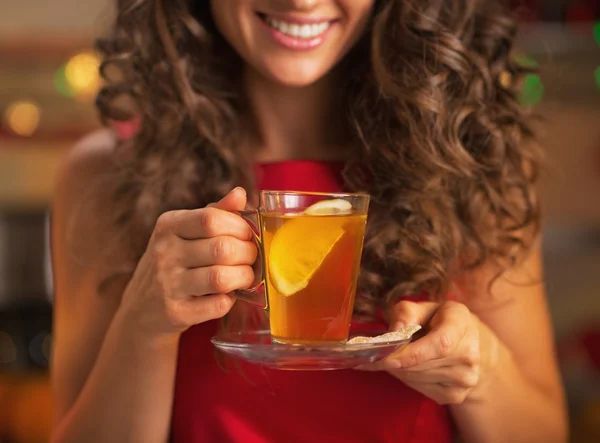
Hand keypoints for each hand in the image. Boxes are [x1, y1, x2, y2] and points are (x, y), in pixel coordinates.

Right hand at [118, 187, 256, 337]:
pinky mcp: (176, 312)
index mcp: (168, 225)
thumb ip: (216, 212)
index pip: (211, 219)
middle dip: (249, 253)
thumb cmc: (174, 262)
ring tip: (246, 276)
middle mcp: (164, 253)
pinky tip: (227, 294)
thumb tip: (240, 193)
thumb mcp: (186, 231)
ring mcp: (167, 284)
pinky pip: (218, 305)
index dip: (240, 227)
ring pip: (221, 278)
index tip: (248, 235)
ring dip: (244, 277)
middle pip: (222, 249)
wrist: (141, 308)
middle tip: (252, 258)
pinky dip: (230, 300)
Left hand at [356, 301, 498, 404]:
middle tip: (373, 357)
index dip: (411, 354)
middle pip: (423, 365)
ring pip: (418, 379)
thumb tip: (394, 332)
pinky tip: (407, 367)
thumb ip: (406, 313)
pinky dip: (408, 379)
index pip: (440, 344)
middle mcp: (469, 354)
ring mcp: (465, 378)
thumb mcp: (423, 307)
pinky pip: (422, 389)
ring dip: (399, 370)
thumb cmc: (439, 320)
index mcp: (462, 324)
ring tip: (391, 358)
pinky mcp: (457, 395)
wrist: (468, 341)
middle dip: (395, 362)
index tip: (385, 359)